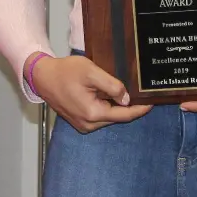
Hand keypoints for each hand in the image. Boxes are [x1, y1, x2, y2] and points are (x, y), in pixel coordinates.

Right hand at [29, 53, 152, 132]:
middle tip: (145, 93)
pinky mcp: (79, 120)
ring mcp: (82, 124)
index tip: (154, 101)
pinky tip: (113, 95)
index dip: (141, 109)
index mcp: (93, 114)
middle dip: (132, 107)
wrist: (42, 76)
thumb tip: (127, 99)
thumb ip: (112, 86)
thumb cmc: (66, 72)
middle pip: (118, 117)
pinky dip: (108, 107)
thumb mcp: (93, 73)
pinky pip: (100, 115)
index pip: (125, 115)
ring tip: (131, 92)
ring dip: (119, 106)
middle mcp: (88, 124)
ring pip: (109, 117)